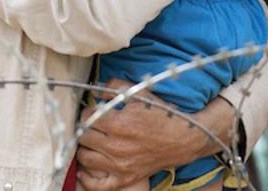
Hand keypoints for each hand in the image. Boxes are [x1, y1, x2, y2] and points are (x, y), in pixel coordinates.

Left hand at [75, 80, 233, 189]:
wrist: (184, 138)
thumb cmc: (161, 114)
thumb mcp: (140, 94)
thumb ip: (114, 87)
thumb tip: (94, 89)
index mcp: (119, 124)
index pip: (87, 117)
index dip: (88, 111)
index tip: (93, 111)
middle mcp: (117, 147)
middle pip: (83, 137)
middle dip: (85, 128)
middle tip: (91, 125)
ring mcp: (121, 166)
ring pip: (85, 158)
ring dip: (85, 148)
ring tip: (91, 142)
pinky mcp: (126, 179)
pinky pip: (97, 185)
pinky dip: (87, 178)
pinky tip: (85, 170)